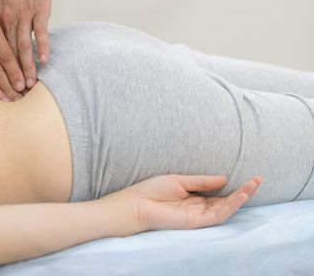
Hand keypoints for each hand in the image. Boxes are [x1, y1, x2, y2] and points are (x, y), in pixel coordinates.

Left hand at [0, 0, 53, 88]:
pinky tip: (44, 61)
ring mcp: (23, 16)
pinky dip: (42, 47)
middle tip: (14, 94)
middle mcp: (6, 21)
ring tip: (30, 85)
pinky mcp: (39, 11)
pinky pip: (40, 33)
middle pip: (8, 55)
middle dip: (11, 77)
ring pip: (23, 47)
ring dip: (27, 68)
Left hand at [101, 174, 262, 234]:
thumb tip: (224, 178)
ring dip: (242, 197)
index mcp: (195, 197)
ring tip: (254, 185)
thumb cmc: (153, 191)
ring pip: (226, 209)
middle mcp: (199, 207)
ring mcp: (199, 215)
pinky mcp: (196, 221)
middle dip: (244, 191)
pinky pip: (218, 215)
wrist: (137, 203)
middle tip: (259, 180)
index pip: (220, 193)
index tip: (249, 176)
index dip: (235, 186)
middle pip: (227, 201)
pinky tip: (240, 195)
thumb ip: (202, 181)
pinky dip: (230, 206)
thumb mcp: (181, 180)